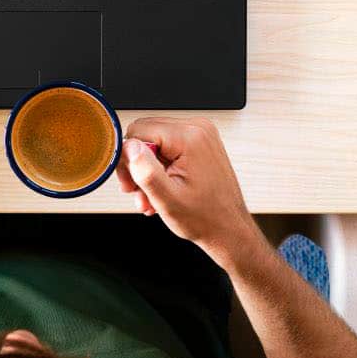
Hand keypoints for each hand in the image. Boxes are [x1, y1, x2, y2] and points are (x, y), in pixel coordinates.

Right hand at [114, 118, 259, 263]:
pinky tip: (162, 190)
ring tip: (152, 197)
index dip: (127, 159)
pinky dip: (159, 167)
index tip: (131, 184)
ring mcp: (200, 134)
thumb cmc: (205, 219)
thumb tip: (128, 146)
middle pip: (145, 133)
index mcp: (190, 137)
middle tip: (139, 193)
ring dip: (147, 170)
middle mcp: (197, 128)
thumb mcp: (167, 199)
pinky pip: (167, 146)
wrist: (228, 229)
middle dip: (137, 165)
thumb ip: (145, 170)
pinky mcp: (199, 142)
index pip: (138, 130)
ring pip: (153, 141)